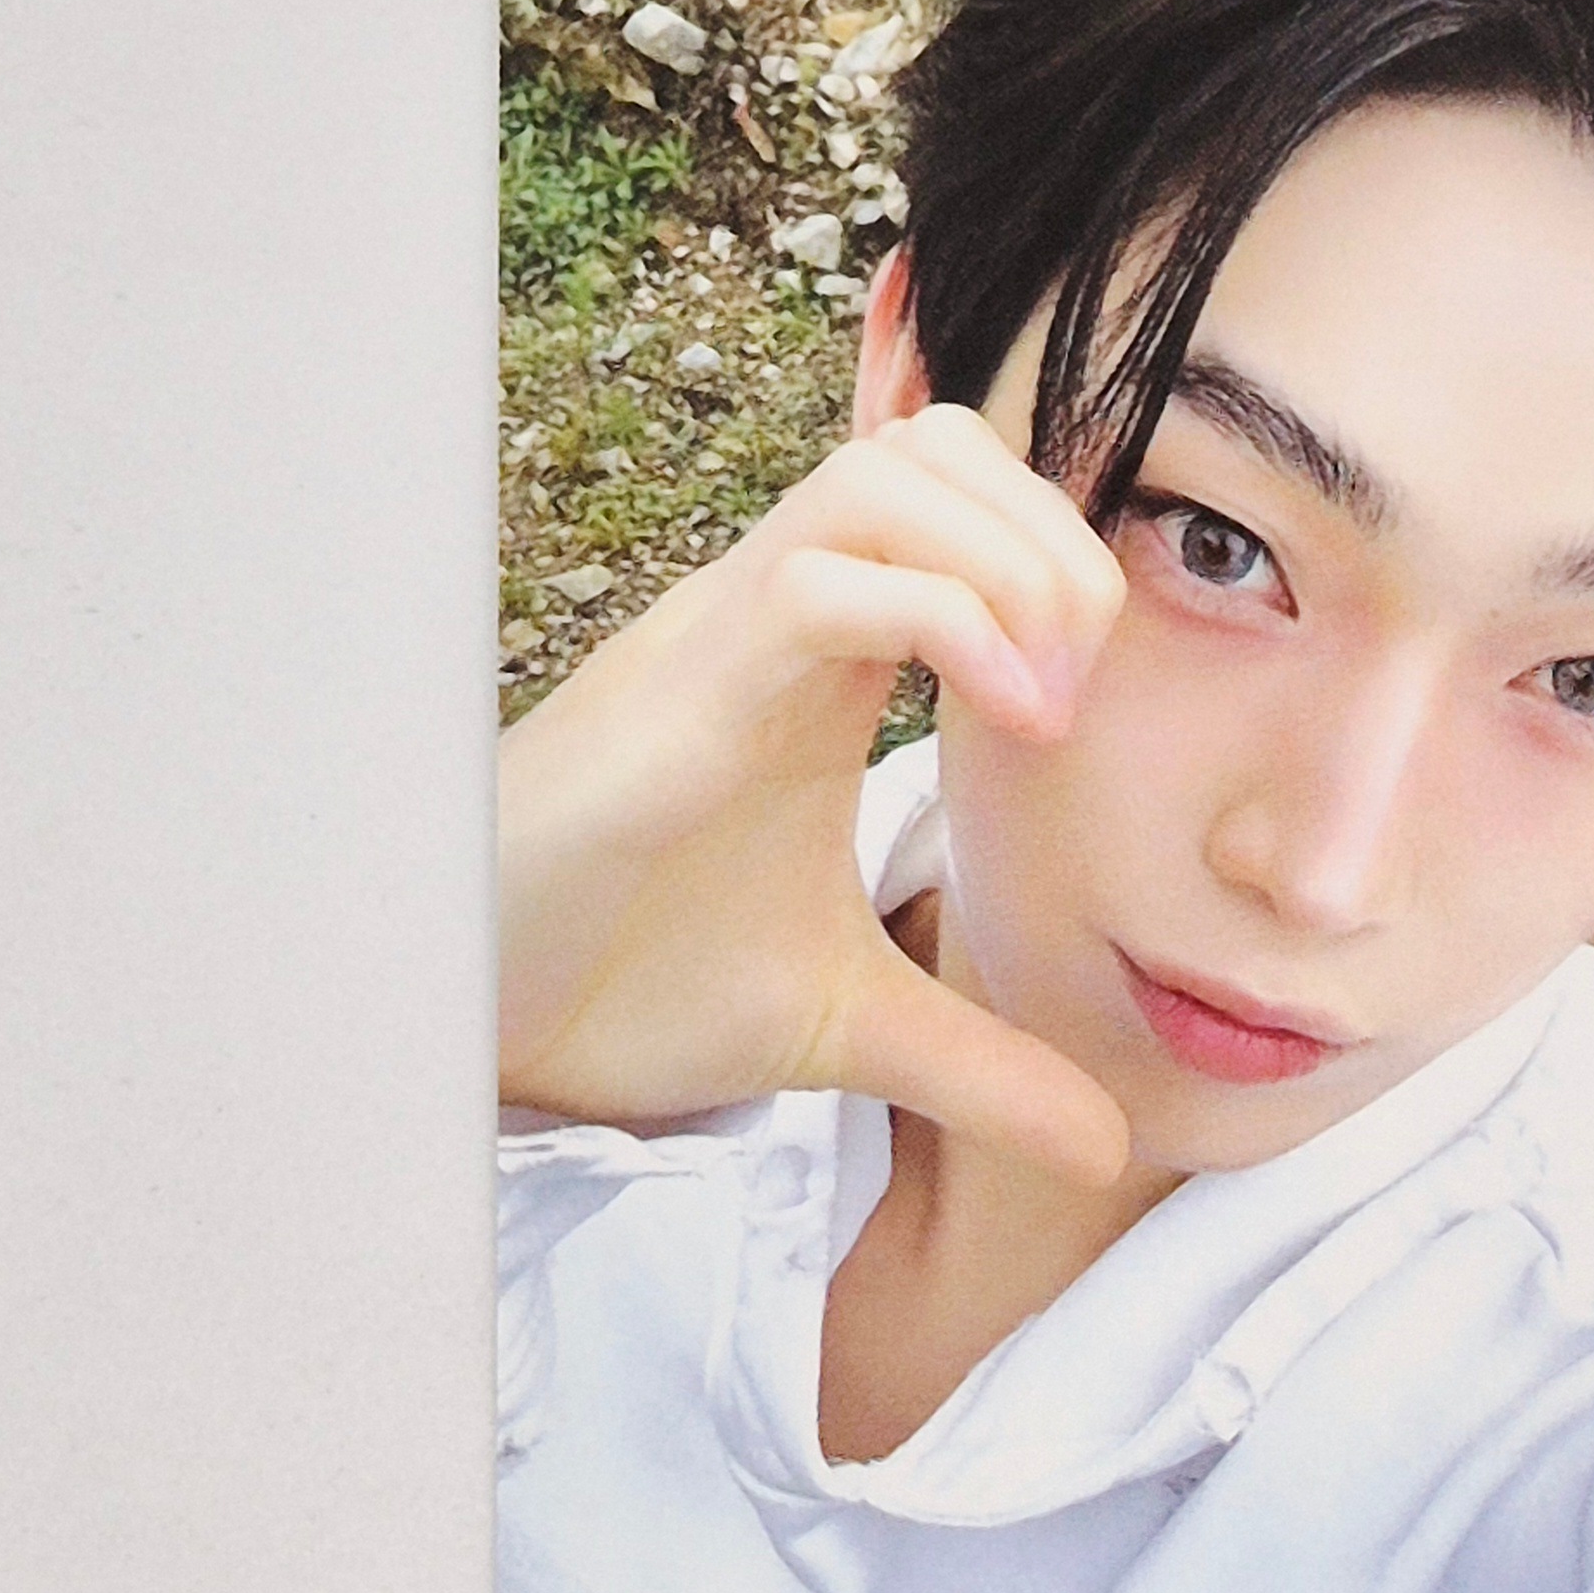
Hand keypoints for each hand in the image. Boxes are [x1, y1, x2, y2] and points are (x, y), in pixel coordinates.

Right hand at [496, 403, 1131, 1183]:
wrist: (485, 1028)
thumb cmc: (631, 983)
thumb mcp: (852, 1027)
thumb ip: (983, 1067)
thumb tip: (1108, 1145)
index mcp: (822, 659)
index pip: (957, 496)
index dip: (1060, 555)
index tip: (1096, 703)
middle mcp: (777, 618)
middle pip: (935, 446)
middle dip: (1053, 537)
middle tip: (1088, 685)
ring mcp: (724, 640)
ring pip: (880, 476)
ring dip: (1006, 564)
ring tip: (1048, 704)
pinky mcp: (680, 696)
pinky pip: (821, 582)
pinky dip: (947, 621)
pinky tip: (1010, 726)